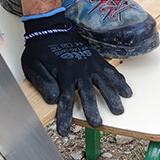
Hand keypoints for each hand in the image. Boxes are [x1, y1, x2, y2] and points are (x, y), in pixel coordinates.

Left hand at [21, 11, 131, 135]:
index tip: (64, 131)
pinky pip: (110, 71)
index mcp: (63, 73)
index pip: (65, 99)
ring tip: (118, 111)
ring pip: (103, 83)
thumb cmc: (40, 50)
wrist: (51, 28)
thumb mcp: (33, 67)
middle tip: (97, 124)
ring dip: (112, 97)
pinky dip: (119, 81)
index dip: (65, 116)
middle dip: (92, 110)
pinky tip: (126, 91)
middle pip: (88, 93)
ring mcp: (90, 64)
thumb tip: (53, 100)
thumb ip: (43, 83)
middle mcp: (79, 70)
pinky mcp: (97, 60)